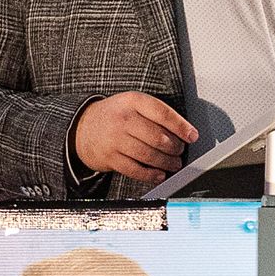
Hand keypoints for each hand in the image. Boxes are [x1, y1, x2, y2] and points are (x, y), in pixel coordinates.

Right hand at [72, 92, 198, 184]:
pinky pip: (135, 169)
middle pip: (158, 137)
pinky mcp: (110, 158)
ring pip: (148, 154)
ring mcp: (115, 139)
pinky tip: (159, 175)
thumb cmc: (115, 116)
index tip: (192, 136)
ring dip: (166, 162)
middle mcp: (123, 119)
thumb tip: (183, 131)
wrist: (82, 128)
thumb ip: (154, 114)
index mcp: (132, 101)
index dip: (181, 126)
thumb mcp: (131, 104)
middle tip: (181, 151)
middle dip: (175, 148)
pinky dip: (150, 174)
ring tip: (174, 164)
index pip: (162, 113)